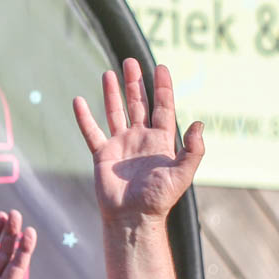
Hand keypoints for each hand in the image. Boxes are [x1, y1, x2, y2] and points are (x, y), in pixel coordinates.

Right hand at [74, 59, 204, 226]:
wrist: (133, 218)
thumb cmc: (158, 199)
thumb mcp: (182, 174)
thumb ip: (193, 150)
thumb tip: (199, 123)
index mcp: (161, 141)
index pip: (163, 107)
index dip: (163, 88)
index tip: (161, 67)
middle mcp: (141, 139)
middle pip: (138, 104)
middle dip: (135, 82)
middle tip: (131, 61)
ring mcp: (121, 145)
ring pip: (115, 112)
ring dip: (113, 93)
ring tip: (109, 72)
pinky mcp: (102, 155)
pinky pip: (91, 132)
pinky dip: (84, 117)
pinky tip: (79, 101)